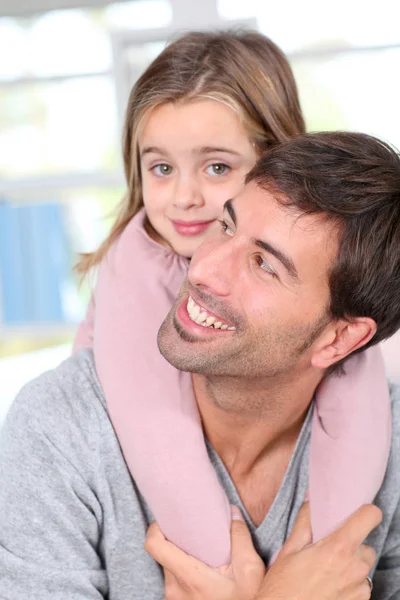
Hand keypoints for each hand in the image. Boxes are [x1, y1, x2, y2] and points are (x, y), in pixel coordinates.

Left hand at [145, 506, 265, 598]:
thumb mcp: (250, 570)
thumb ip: (240, 538)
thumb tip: (232, 513)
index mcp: (188, 577)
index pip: (154, 546)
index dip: (156, 527)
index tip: (167, 518)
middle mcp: (175, 589)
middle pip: (163, 554)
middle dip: (176, 540)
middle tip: (193, 531)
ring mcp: (175, 599)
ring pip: (169, 567)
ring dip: (182, 557)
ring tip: (202, 551)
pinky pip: (174, 580)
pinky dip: (185, 570)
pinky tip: (203, 567)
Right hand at [257, 503, 380, 599]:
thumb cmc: (283, 587)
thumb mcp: (289, 549)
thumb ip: (305, 521)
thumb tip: (312, 499)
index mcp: (338, 548)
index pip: (370, 517)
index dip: (364, 512)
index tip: (355, 514)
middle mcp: (355, 567)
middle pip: (366, 544)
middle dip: (351, 545)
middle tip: (328, 551)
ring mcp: (360, 589)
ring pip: (363, 567)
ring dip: (351, 566)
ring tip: (326, 573)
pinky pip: (361, 586)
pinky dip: (350, 584)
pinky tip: (330, 587)